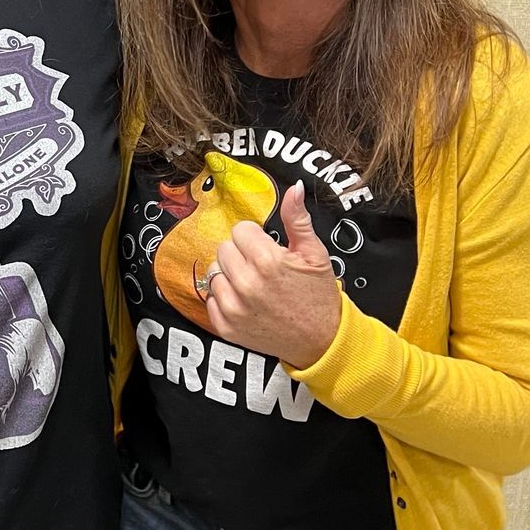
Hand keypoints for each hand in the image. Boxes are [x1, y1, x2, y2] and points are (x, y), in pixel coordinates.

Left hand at [204, 181, 341, 369]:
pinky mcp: (226, 326)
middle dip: (241, 254)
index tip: (267, 249)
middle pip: (224, 248)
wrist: (320, 341)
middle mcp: (246, 284)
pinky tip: (245, 302)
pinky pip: (209, 298)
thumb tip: (294, 188)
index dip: (255, 237)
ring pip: (214, 272)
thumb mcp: (315, 254)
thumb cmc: (318, 296)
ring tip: (254, 285)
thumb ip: (298, 219)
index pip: (239, 230)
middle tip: (262, 268)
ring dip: (230, 275)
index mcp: (267, 261)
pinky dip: (224, 298)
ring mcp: (234, 307)